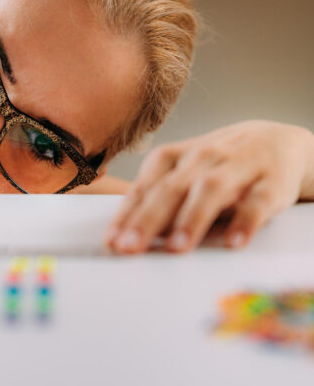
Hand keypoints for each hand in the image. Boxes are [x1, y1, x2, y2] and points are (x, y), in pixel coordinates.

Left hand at [105, 120, 313, 254]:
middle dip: (148, 219)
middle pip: (170, 188)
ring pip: (210, 190)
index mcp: (173, 158)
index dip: (126, 214)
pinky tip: (233, 242)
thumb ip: (158, 202)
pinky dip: (245, 222)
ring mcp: (236, 167)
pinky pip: (257, 202)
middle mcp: (202, 158)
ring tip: (177, 248)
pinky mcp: (271, 182)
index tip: (111, 241)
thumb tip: (129, 234)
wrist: (278, 141)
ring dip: (191, 219)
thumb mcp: (183, 176)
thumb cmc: (217, 166)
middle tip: (131, 246)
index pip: (144, 187)